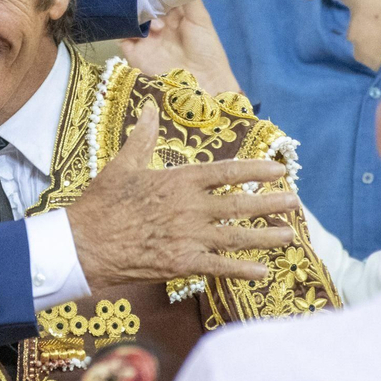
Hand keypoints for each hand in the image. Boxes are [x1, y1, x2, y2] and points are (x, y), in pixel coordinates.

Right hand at [66, 102, 298, 290]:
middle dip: (271, 204)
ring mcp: (189, 237)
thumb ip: (143, 137)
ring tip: (290, 236)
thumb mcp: (123, 164)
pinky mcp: (182, 263)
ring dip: (266, 236)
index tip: (279, 169)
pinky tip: (263, 271)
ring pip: (237, 237)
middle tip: (296, 202)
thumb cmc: (103, 202)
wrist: (84, 243)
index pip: (227, 172)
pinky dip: (242, 270)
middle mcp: (190, 208)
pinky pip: (219, 267)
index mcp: (180, 181)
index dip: (256, 170)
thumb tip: (150, 108)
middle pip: (240, 205)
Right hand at [118, 0, 240, 95]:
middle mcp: (157, 27)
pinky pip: (120, 36)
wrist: (203, 86)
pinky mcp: (134, 54)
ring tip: (145, 12)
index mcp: (174, 17)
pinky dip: (121, 27)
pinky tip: (132, 22)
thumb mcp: (201, 19)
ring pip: (129, 18)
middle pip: (141, 5)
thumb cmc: (207, 52)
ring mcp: (145, 40)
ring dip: (133, 12)